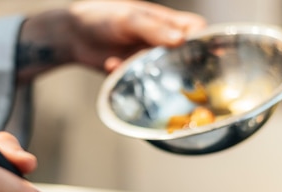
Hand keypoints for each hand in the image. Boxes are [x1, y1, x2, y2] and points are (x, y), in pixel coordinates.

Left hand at [16, 0, 205, 80]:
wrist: (72, 36)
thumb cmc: (102, 18)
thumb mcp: (128, 19)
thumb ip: (153, 29)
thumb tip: (181, 40)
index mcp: (167, 23)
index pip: (197, 31)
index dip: (205, 43)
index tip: (209, 57)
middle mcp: (162, 43)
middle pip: (186, 58)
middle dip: (183, 67)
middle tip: (172, 72)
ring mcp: (149, 61)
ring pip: (164, 75)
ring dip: (151, 74)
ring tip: (130, 64)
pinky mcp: (135, 76)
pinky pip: (141, 84)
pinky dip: (128, 76)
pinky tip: (110, 64)